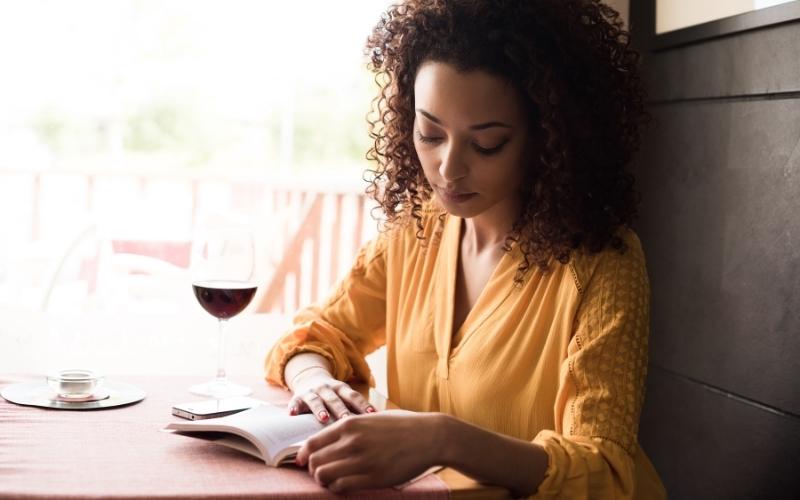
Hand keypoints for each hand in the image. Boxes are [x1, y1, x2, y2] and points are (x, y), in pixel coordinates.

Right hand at [288, 367, 375, 422]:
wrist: (310, 378)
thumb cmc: (334, 396)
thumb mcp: (344, 398)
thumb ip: (356, 409)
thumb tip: (380, 423)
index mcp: (342, 389)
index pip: (354, 396)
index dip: (362, 405)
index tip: (372, 415)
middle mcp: (327, 388)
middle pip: (335, 399)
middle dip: (342, 410)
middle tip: (348, 420)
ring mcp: (312, 392)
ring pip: (316, 400)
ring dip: (320, 409)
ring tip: (324, 419)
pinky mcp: (297, 397)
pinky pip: (294, 403)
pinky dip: (293, 408)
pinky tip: (292, 415)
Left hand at [295, 411, 442, 492]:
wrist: (429, 436)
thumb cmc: (402, 426)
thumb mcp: (371, 418)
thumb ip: (350, 428)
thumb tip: (329, 439)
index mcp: (349, 425)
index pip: (312, 443)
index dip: (303, 455)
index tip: (303, 461)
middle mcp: (352, 442)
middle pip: (315, 462)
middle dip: (313, 469)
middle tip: (320, 472)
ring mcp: (362, 461)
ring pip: (325, 476)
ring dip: (324, 480)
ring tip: (332, 479)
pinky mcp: (373, 478)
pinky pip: (341, 487)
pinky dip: (338, 488)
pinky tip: (344, 484)